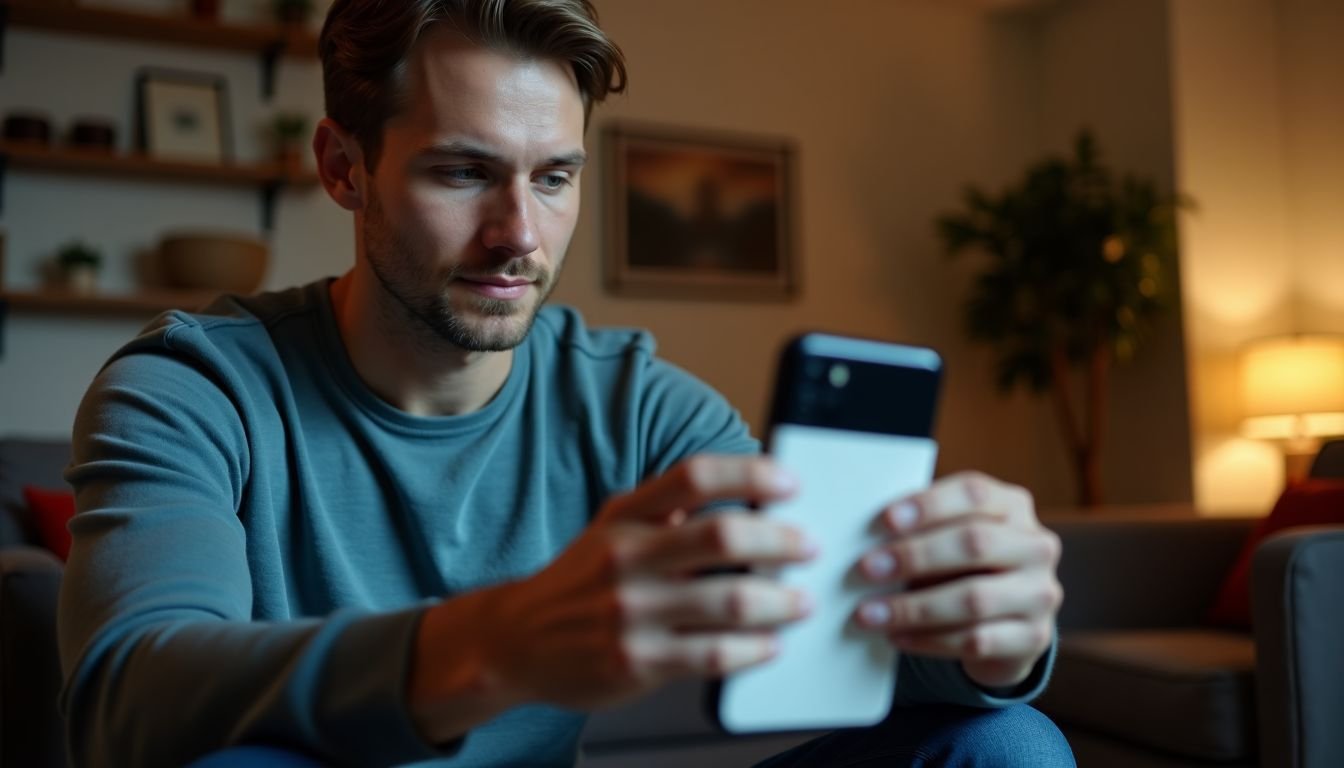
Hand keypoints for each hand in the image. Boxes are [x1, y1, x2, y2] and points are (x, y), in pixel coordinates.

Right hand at [421, 455, 815, 720]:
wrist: (515, 642)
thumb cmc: (577, 582)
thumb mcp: (611, 528)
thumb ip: (666, 509)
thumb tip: (741, 490)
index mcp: (625, 517)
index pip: (694, 476)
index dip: (750, 472)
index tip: (788, 482)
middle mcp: (627, 558)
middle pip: (722, 535)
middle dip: (780, 539)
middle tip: (807, 545)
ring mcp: (632, 613)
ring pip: (729, 600)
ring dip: (780, 600)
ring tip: (800, 601)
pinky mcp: (637, 662)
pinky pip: (714, 655)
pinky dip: (754, 649)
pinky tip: (769, 644)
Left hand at [852, 472, 1061, 689]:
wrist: (1006, 625)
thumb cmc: (961, 568)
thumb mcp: (948, 540)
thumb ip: (921, 531)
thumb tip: (865, 538)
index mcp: (1013, 506)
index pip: (975, 493)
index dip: (930, 504)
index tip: (886, 519)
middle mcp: (1035, 545)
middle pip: (975, 543)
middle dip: (915, 555)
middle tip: (866, 569)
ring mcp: (1041, 593)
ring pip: (974, 599)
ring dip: (913, 608)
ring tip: (869, 614)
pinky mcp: (1034, 638)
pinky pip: (976, 641)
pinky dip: (929, 640)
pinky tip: (896, 637)